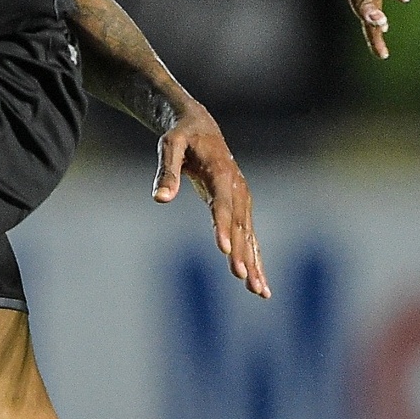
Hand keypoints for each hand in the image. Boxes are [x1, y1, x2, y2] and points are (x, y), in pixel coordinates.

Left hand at [153, 99, 269, 298]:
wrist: (201, 127)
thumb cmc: (181, 136)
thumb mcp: (169, 146)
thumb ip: (166, 171)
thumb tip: (159, 199)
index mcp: (221, 173)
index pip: (222, 204)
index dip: (223, 227)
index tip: (224, 249)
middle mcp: (237, 189)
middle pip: (240, 226)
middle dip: (242, 253)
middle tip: (241, 278)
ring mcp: (242, 200)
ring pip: (249, 236)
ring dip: (255, 263)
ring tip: (259, 291)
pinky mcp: (241, 209)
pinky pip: (250, 238)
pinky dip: (255, 260)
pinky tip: (258, 284)